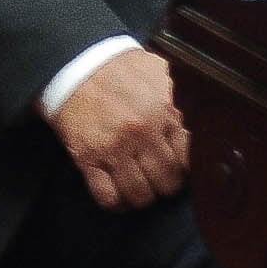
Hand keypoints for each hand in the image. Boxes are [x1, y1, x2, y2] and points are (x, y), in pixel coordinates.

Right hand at [49, 49, 189, 211]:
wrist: (77, 64)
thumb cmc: (119, 68)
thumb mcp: (159, 75)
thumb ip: (176, 102)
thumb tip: (189, 128)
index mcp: (164, 113)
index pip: (186, 158)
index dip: (185, 168)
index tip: (180, 169)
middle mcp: (142, 134)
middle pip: (166, 181)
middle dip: (167, 187)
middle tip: (162, 183)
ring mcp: (114, 149)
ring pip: (139, 194)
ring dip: (143, 198)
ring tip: (142, 190)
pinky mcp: (87, 160)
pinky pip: (107, 197)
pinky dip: (116, 203)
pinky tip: (120, 196)